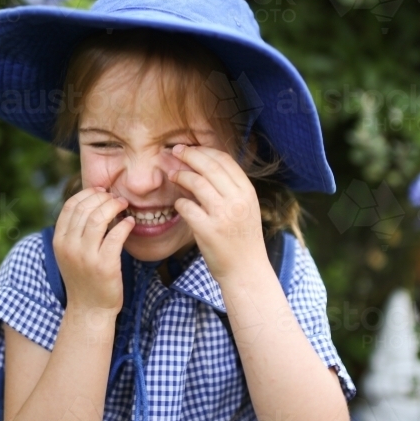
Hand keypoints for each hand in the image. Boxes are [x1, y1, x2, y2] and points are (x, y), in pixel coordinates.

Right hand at [53, 187, 134, 314]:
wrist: (89, 309)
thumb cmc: (84, 278)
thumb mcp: (70, 253)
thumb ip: (75, 231)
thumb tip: (93, 202)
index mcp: (59, 241)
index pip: (70, 206)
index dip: (87, 194)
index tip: (102, 191)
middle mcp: (69, 247)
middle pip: (85, 209)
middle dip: (103, 198)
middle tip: (116, 198)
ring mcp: (86, 256)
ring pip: (98, 218)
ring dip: (114, 207)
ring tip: (124, 205)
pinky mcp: (105, 265)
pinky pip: (115, 235)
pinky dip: (124, 225)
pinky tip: (129, 223)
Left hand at [167, 144, 266, 280]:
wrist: (247, 271)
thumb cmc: (242, 239)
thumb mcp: (244, 209)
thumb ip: (229, 189)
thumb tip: (201, 167)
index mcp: (247, 192)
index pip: (225, 160)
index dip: (204, 150)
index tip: (190, 148)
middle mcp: (237, 200)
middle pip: (209, 166)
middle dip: (189, 155)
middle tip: (174, 152)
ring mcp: (223, 215)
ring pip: (197, 183)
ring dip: (180, 176)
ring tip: (172, 175)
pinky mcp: (208, 231)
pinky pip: (187, 207)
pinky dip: (179, 203)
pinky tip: (178, 205)